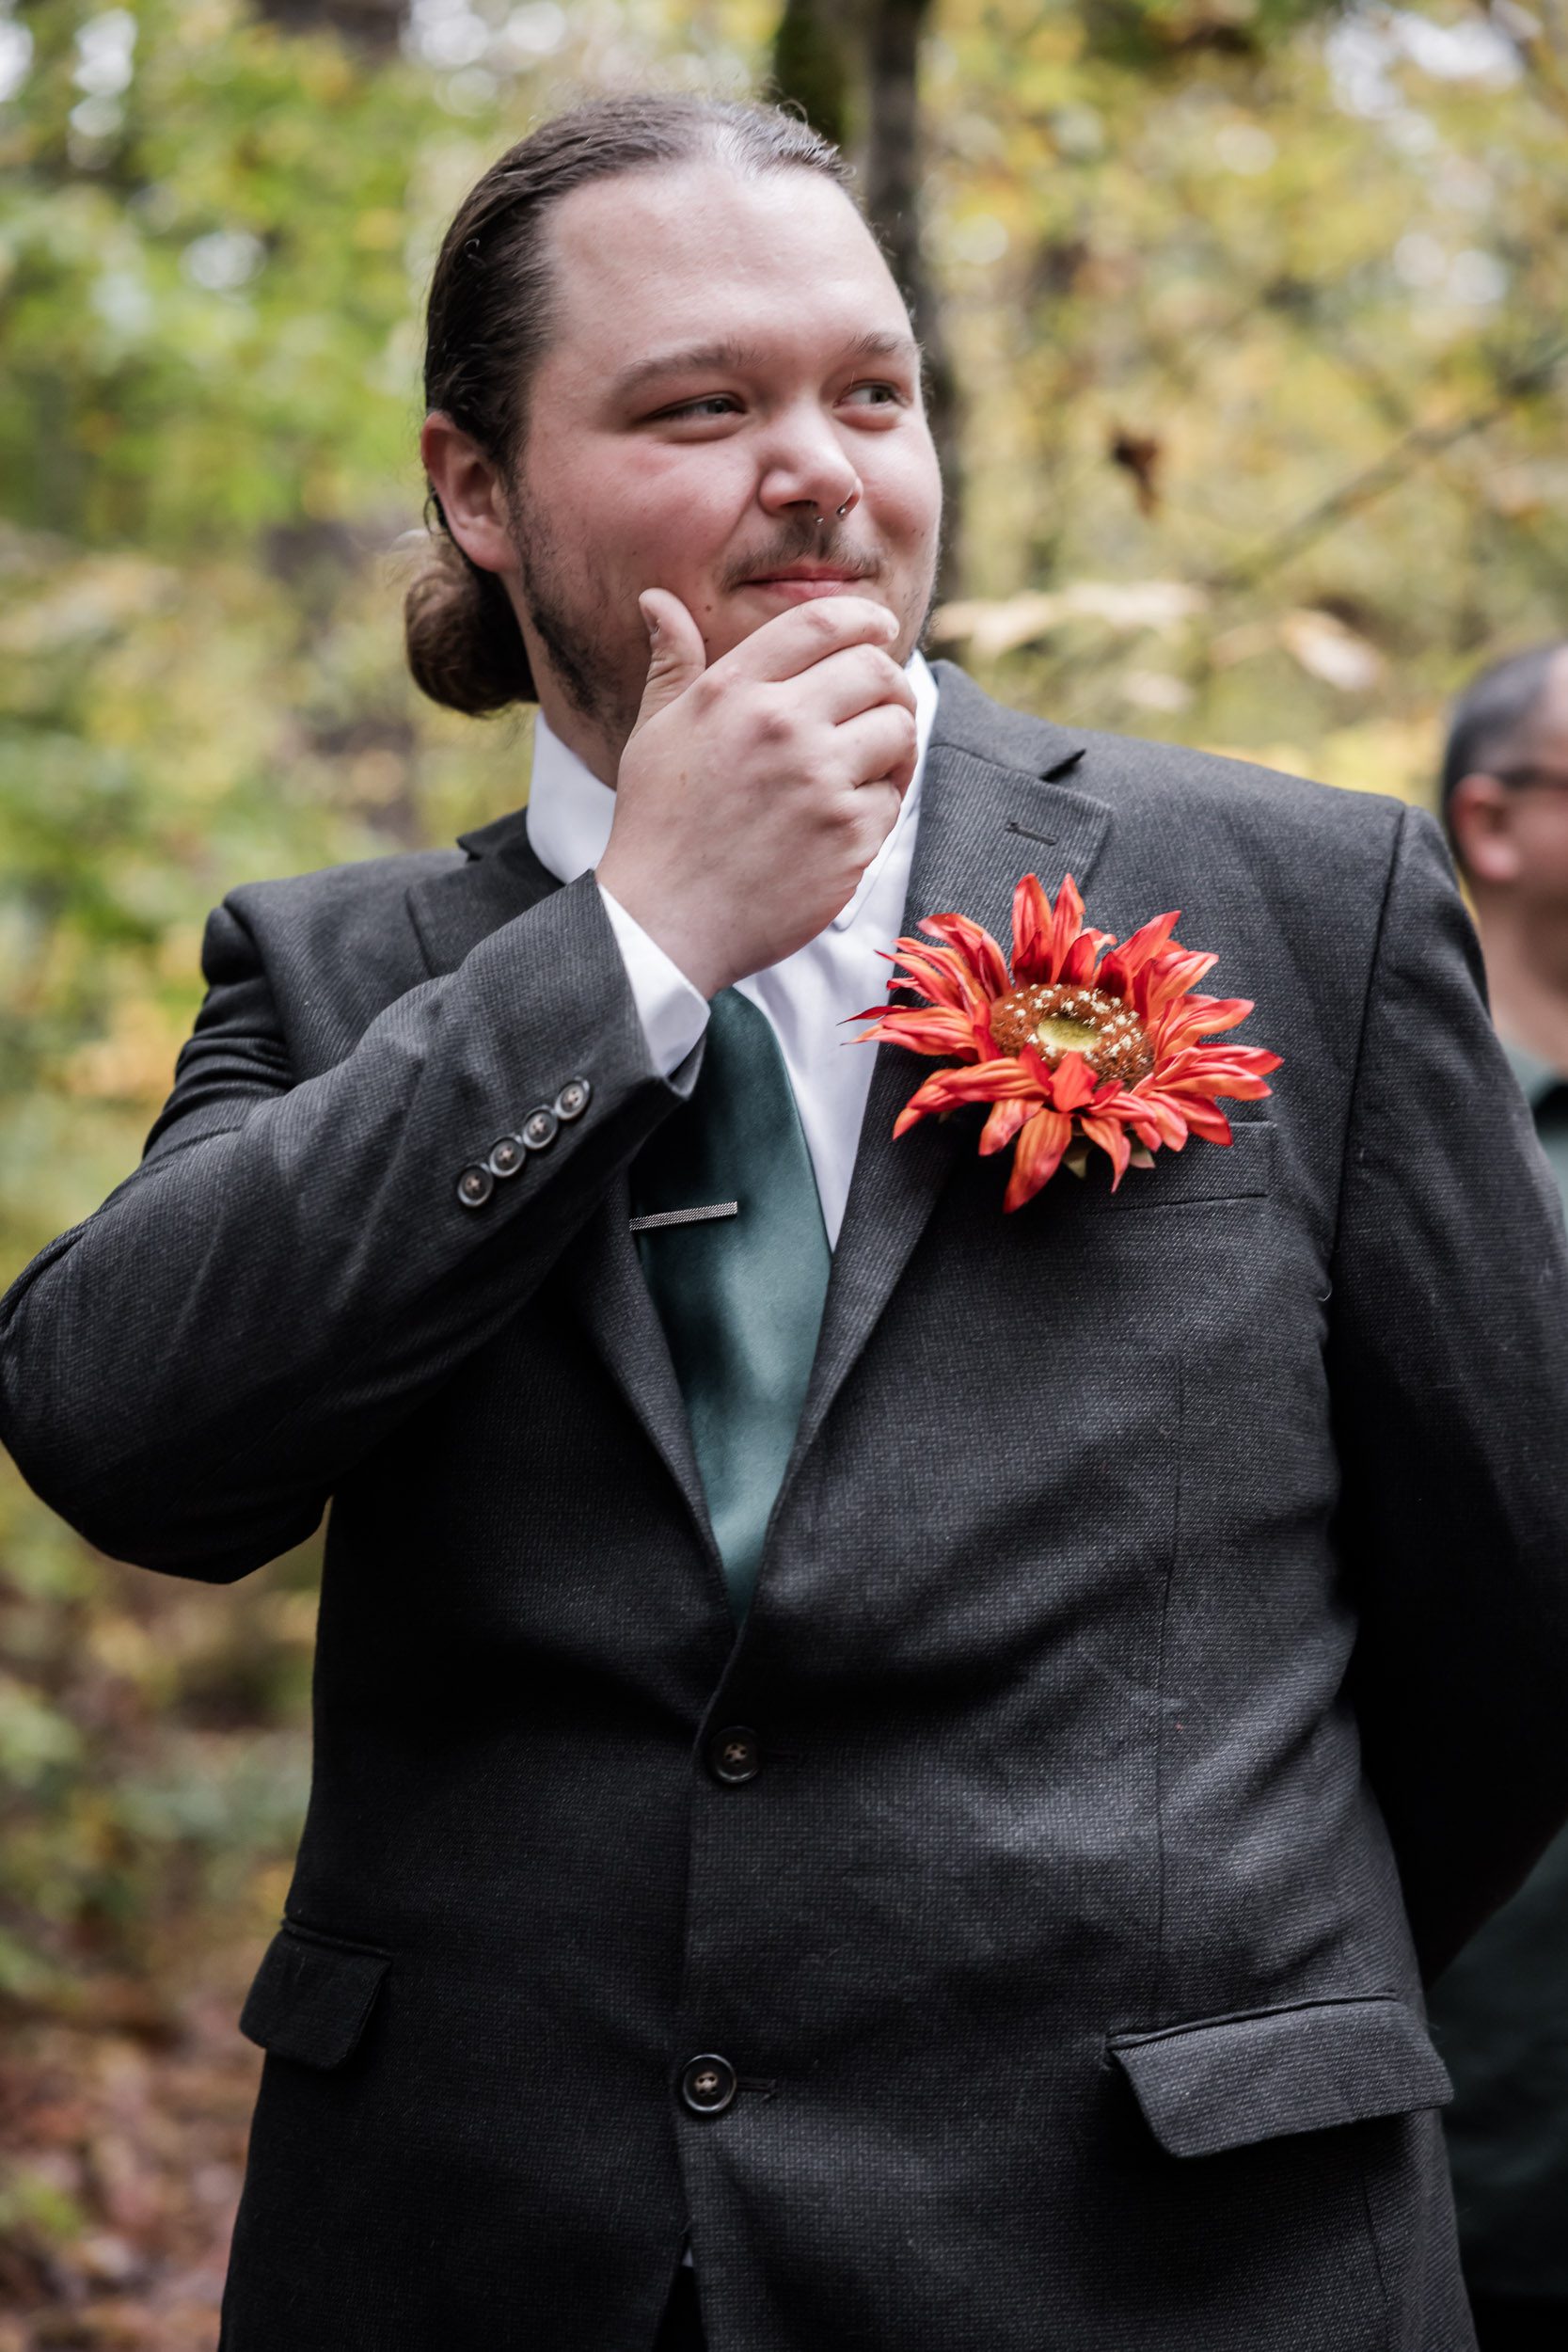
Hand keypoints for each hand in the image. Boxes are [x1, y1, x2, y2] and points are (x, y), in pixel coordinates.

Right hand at [596, 589, 918, 997]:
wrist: (664, 922)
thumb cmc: (657, 827)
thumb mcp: (655, 733)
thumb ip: (672, 663)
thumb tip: (656, 599)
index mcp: (733, 692)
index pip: (821, 622)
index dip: (863, 618)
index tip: (878, 629)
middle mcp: (781, 727)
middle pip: (876, 669)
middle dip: (887, 681)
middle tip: (880, 703)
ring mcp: (820, 783)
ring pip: (898, 729)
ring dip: (891, 743)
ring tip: (866, 763)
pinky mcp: (849, 837)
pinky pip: (893, 798)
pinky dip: (879, 806)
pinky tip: (845, 820)